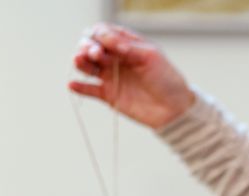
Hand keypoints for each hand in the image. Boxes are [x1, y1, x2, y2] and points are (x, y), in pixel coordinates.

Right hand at [69, 23, 195, 129]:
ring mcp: (111, 76)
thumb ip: (127, 46)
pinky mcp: (109, 95)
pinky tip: (73, 85)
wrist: (175, 109)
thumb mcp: (151, 57)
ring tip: (79, 61)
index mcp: (126, 45)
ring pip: (86, 65)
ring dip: (80, 61)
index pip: (103, 32)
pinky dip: (79, 87)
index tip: (106, 42)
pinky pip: (89, 90)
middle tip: (96, 55)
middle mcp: (115, 59)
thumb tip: (104, 37)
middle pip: (90, 46)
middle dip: (88, 46)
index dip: (99, 34)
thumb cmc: (167, 79)